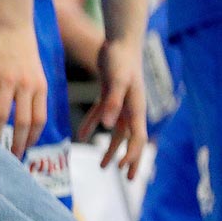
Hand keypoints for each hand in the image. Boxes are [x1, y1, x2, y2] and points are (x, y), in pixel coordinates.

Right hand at [0, 24, 46, 155]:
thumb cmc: (22, 49)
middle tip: (9, 157)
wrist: (11, 24)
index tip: (25, 149)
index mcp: (40, 86)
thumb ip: (33, 92)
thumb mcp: (36, 72)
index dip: (33, 138)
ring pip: (2, 114)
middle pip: (24, 122)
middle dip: (17, 143)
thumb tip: (28, 116)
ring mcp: (7, 80)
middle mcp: (26, 86)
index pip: (40, 120)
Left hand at [77, 39, 148, 177]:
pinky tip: (83, 134)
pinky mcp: (110, 93)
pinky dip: (93, 124)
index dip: (132, 156)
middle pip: (131, 139)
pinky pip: (102, 114)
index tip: (124, 172)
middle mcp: (130, 108)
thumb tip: (109, 126)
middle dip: (129, 159)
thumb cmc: (120, 60)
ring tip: (102, 166)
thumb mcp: (116, 81)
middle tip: (126, 179)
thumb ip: (112, 103)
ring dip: (110, 148)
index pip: (137, 138)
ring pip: (117, 131)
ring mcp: (120, 102)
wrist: (120, 41)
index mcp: (135, 108)